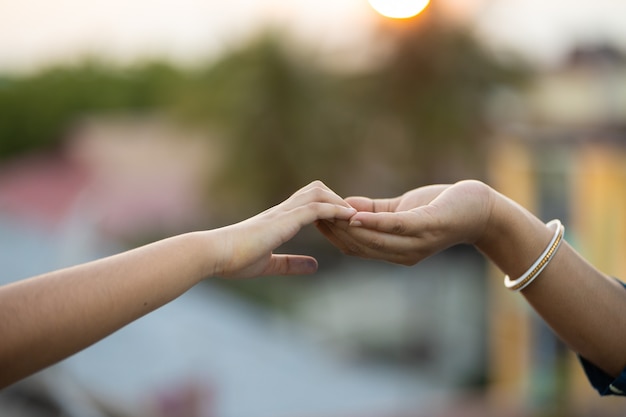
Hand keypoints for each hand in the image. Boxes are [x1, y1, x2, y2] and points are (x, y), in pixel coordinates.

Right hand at [211, 180, 355, 278]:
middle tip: (351, 215)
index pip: (306, 203)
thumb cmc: (234, 260)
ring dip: (339, 202)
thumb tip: (314, 266)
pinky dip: (335, 210)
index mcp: (277, 220)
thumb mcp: (269, 265)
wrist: (215, 254)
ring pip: (318, 194)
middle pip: (315, 190)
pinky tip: (349, 217)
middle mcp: (282, 211)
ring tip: (356, 214)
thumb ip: (290, 264)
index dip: (326, 206)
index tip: (341, 218)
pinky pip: (316, 208)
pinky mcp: (284, 220)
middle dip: (335, 198)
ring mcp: (283, 213)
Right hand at [316, 180, 493, 265]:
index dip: (333, 236)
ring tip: (323, 213)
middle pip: (359, 246)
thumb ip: (375, 211)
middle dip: (333, 232)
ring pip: (371, 239)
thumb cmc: (443, 208)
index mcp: (396, 252)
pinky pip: (393, 226)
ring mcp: (416, 243)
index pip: (356, 248)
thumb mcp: (402, 210)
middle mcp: (403, 255)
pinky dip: (371, 222)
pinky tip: (351, 214)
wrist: (482, 210)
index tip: (311, 219)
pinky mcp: (426, 227)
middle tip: (310, 214)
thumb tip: (346, 207)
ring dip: (345, 227)